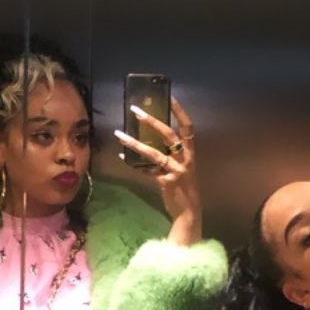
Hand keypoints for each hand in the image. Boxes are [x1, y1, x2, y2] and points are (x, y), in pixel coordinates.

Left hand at [114, 94, 201, 238]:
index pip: (188, 128)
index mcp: (190, 154)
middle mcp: (185, 160)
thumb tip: (150, 140)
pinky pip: (146, 171)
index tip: (170, 96)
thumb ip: (171, 155)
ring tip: (119, 134)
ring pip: (153, 153)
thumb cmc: (184, 188)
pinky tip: (120, 157)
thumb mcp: (182, 168)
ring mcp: (175, 171)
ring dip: (134, 143)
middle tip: (135, 110)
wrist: (189, 212)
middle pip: (169, 135)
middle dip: (152, 121)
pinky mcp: (165, 183)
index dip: (179, 112)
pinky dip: (132, 164)